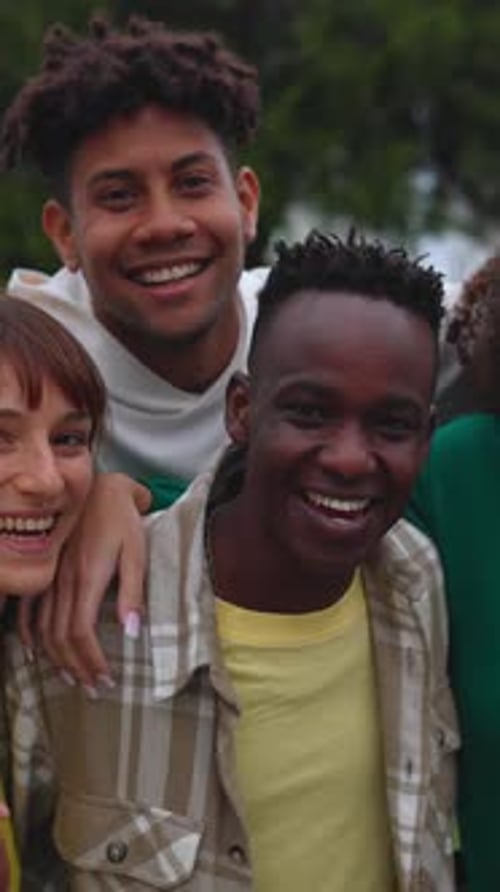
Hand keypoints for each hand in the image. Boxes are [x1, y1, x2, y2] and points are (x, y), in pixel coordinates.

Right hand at [19, 473, 149, 687]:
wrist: (100, 486)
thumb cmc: (123, 519)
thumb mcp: (136, 552)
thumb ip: (132, 592)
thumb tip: (131, 632)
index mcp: (87, 579)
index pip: (81, 633)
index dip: (91, 661)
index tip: (104, 680)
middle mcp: (63, 581)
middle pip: (61, 637)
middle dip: (77, 667)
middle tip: (93, 689)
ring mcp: (50, 575)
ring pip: (44, 627)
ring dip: (56, 657)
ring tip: (72, 678)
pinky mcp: (46, 568)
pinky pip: (29, 608)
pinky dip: (29, 633)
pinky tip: (36, 651)